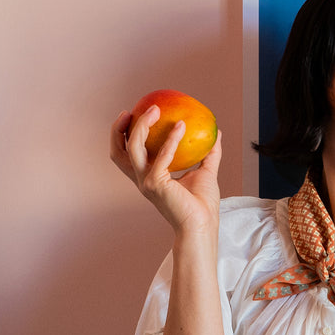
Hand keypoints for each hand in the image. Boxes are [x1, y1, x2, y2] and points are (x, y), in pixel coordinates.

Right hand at [110, 106, 221, 234]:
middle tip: (132, 109)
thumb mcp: (206, 171)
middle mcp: (142, 179)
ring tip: (155, 110)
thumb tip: (216, 132)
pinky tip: (181, 126)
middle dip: (119, 129)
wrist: (203, 224)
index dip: (122, 135)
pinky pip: (162, 156)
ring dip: (141, 126)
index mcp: (148, 177)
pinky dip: (171, 139)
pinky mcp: (156, 184)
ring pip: (133, 148)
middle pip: (118, 151)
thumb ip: (209, 152)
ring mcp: (146, 182)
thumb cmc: (202, 204)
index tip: (132, 115)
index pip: (126, 154)